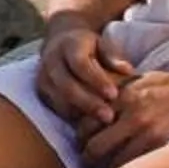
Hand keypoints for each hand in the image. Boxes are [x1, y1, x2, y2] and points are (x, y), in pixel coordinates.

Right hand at [35, 10, 125, 131]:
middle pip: (66, 86)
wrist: (59, 42)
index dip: (97, 80)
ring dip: (81, 114)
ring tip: (101, 124)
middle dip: (88, 103)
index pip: (80, 64)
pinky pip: (56, 108)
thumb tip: (127, 70)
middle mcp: (51, 60)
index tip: (114, 94)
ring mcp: (43, 77)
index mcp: (68, 45)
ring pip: (59, 100)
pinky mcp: (41, 92)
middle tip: (109, 117)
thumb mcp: (102, 43)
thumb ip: (113, 56)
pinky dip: (72, 117)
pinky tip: (89, 125)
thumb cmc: (88, 46)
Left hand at [78, 59, 168, 167]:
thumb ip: (117, 89)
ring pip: (112, 159)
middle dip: (87, 156)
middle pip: (95, 144)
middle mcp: (130, 114)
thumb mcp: (140, 78)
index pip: (87, 120)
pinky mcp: (158, 144)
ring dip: (104, 167)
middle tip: (87, 160)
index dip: (80, 134)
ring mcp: (145, 131)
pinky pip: (133, 164)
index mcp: (122, 95)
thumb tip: (93, 98)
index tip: (82, 139)